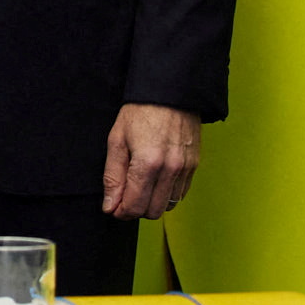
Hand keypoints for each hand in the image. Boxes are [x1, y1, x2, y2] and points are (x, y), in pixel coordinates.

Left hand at [102, 103, 202, 217]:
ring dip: (151, 203)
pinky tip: (155, 181)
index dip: (120, 211)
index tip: (113, 206)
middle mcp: (170, 170)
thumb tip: (110, 206)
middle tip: (124, 197)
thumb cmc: (140, 112)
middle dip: (135, 209)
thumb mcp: (116, 140)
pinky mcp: (194, 166)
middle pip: (152, 211)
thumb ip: (112, 176)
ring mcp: (185, 169)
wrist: (170, 92)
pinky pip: (180, 194)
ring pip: (167, 206)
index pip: (134, 206)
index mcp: (148, 163)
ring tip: (139, 187)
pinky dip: (166, 194)